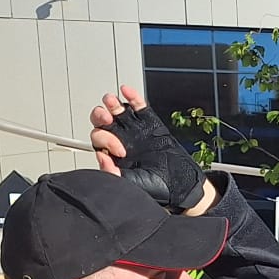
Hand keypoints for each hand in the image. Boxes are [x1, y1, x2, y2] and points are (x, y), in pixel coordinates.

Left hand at [90, 85, 208, 212]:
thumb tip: (101, 158)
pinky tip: (126, 91)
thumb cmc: (157, 187)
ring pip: (115, 110)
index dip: (105, 141)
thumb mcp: (131, 184)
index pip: (98, 140)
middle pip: (101, 121)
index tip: (120, 151)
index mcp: (112, 155)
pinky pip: (136, 105)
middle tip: (107, 119)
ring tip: (112, 103)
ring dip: (110, 103)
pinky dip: (130, 96)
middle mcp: (120, 139)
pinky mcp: (148, 121)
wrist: (180, 181)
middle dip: (99, 117)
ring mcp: (134, 129)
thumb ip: (114, 174)